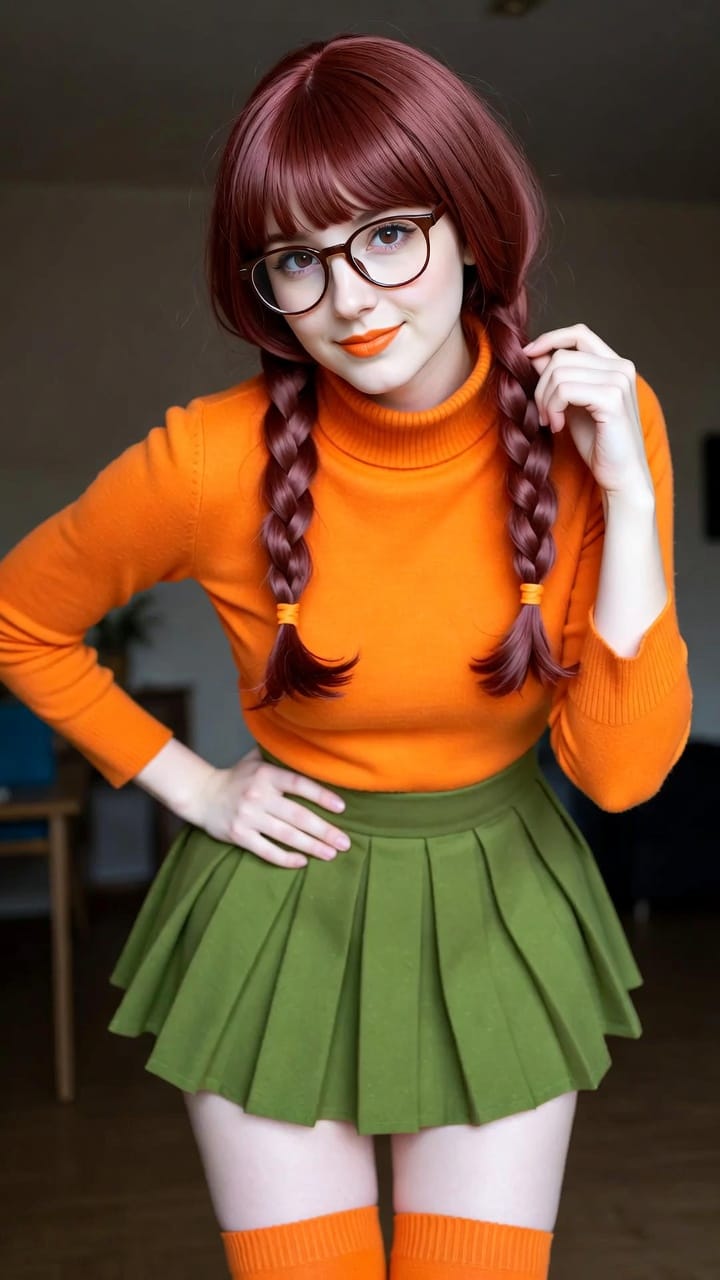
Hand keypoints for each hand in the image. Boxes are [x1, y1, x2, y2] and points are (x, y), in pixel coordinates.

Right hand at [186, 745, 350, 868]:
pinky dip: (285, 858)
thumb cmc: (237, 777)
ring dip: (311, 846)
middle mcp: (257, 795)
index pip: (299, 784)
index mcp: (265, 774)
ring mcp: (248, 817)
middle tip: (345, 842)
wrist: (201, 794)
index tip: (342, 808)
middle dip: (324, 831)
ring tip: (331, 854)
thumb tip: (310, 745)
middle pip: (297, 815)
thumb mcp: (255, 759)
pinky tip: (303, 862)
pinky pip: (266, 851)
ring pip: (285, 835)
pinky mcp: (238, 835)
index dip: (322, 796)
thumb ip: (279, 754)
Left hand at [521, 323, 654, 500]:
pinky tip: (557, 426)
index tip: (527, 356)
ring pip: (559, 372)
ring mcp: (619, 381)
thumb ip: (559, 377)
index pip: (579, 333)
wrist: (620, 475)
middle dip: (541, 385)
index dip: (549, 339)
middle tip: (543, 414)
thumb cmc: (598, 443)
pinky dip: (553, 408)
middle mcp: (621, 367)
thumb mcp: (572, 404)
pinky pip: (565, 389)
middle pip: (561, 356)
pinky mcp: (612, 399)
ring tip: (552, 422)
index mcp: (615, 364)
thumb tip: (535, 354)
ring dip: (545, 400)